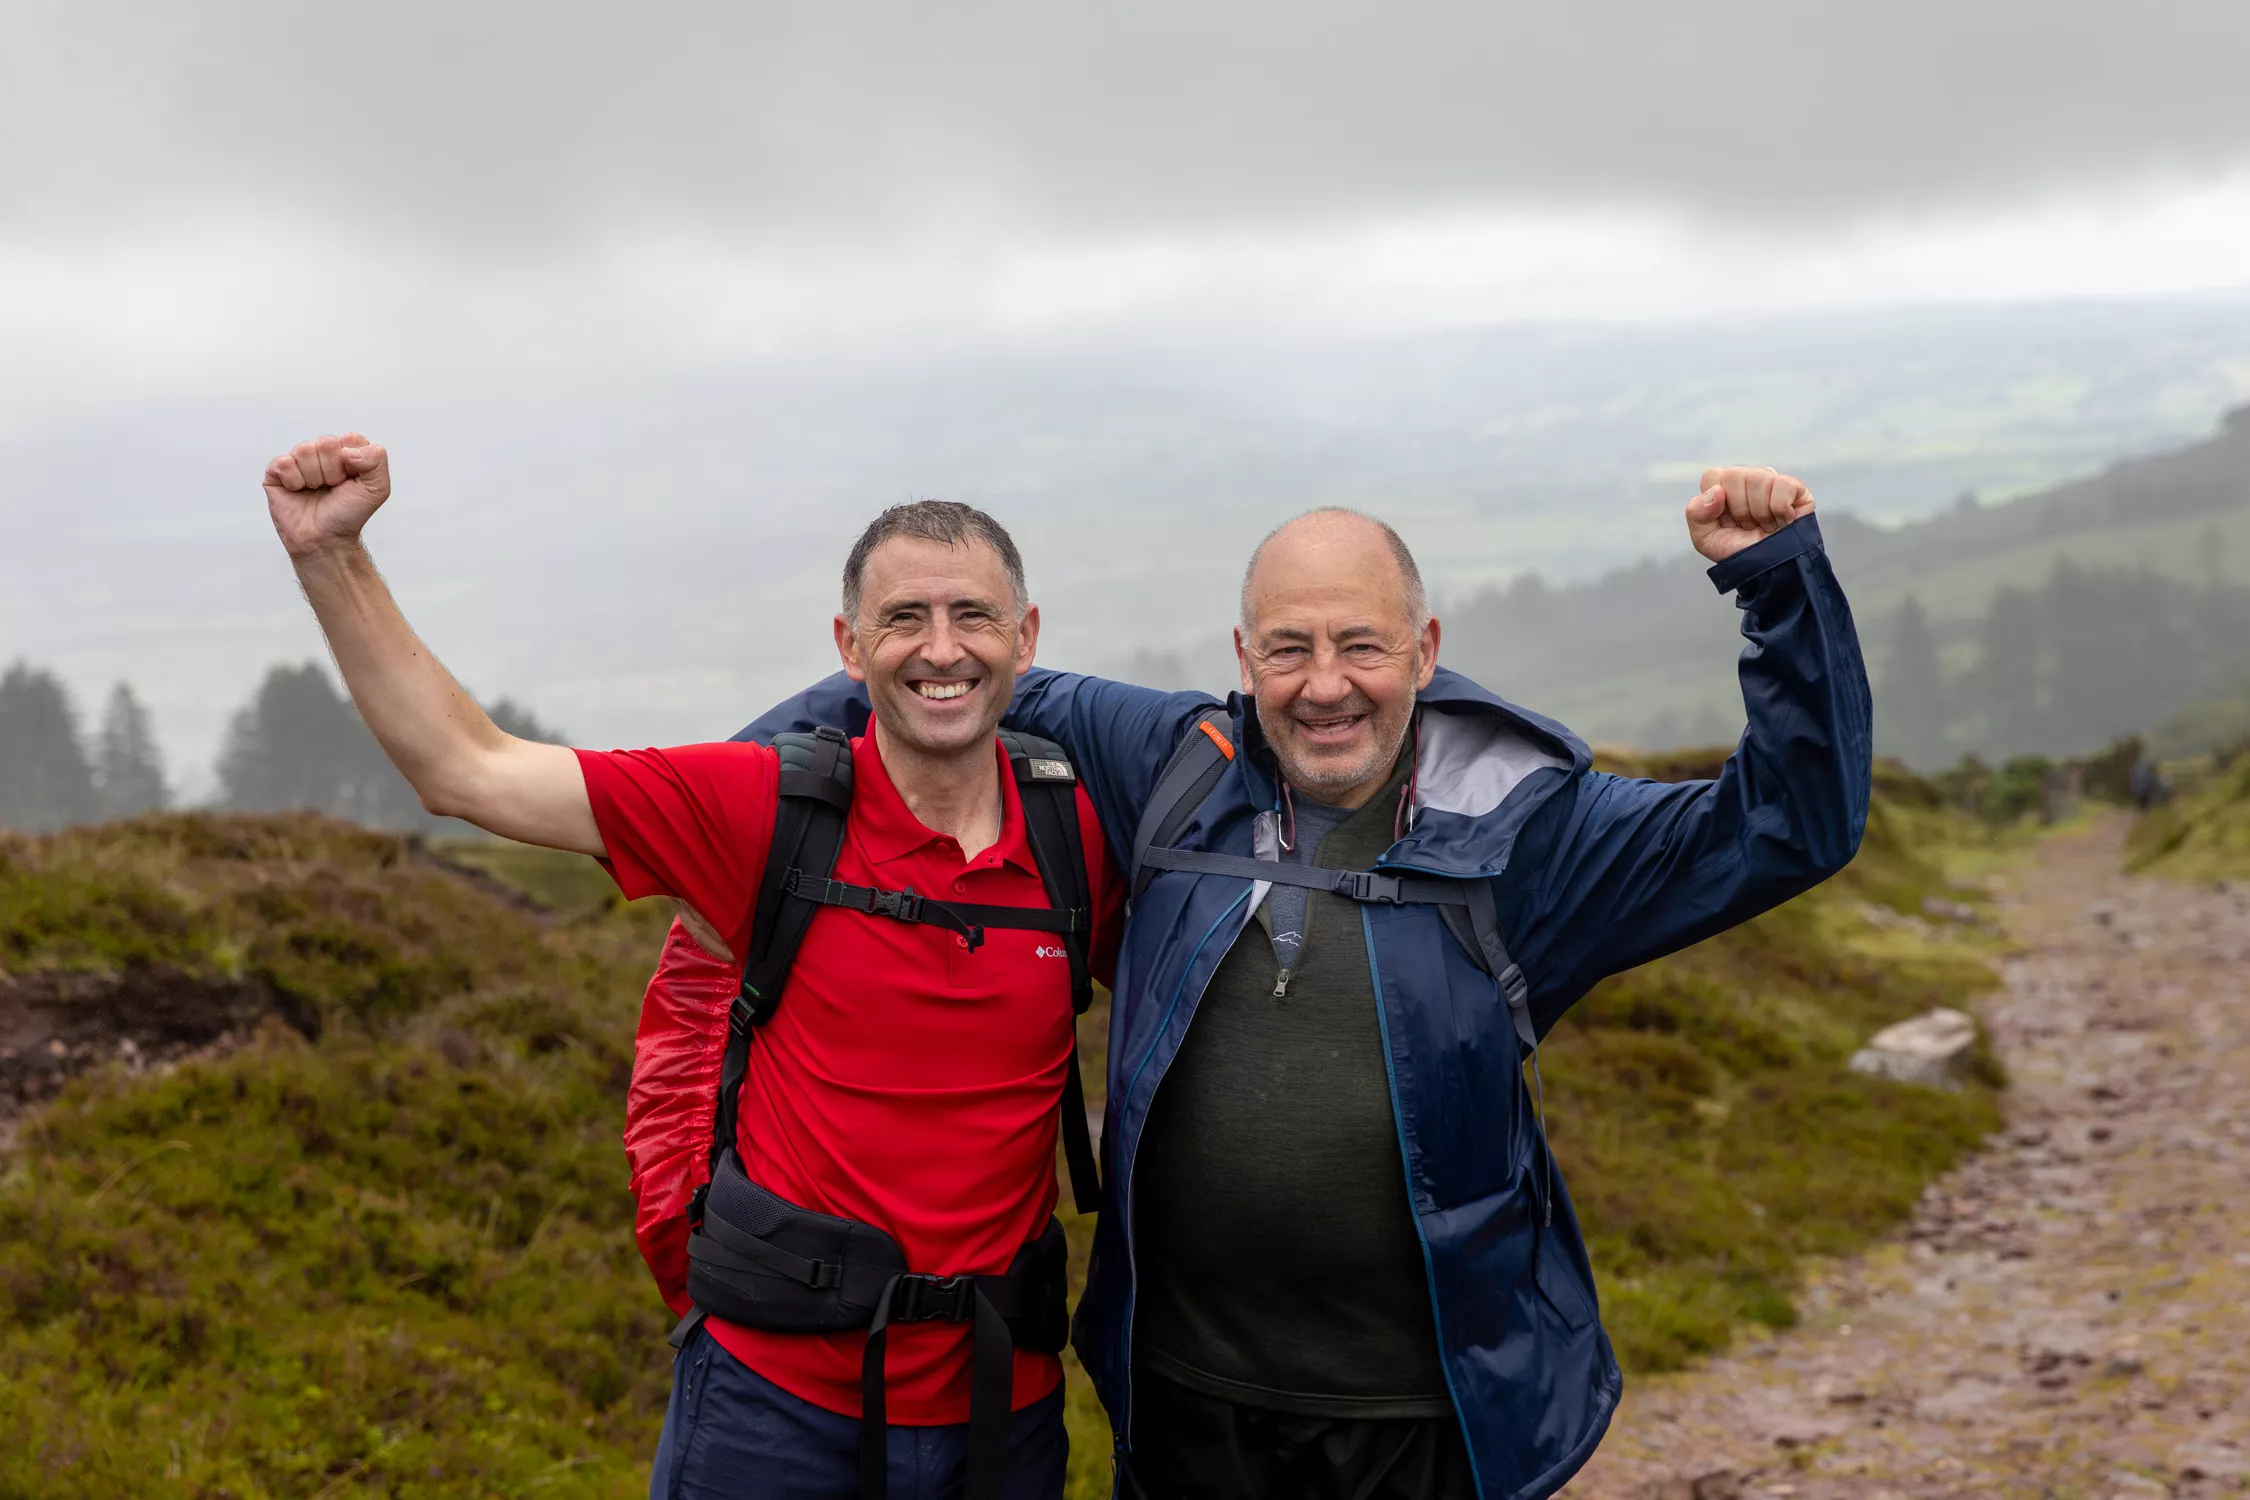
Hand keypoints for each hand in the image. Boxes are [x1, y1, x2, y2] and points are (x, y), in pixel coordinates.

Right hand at [264, 433, 390, 559]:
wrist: (325, 539)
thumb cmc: (348, 514)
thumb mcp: (377, 489)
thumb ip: (377, 460)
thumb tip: (348, 449)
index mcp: (346, 452)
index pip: (350, 439)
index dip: (352, 463)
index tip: (351, 481)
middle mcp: (322, 452)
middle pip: (326, 442)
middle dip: (333, 471)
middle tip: (332, 487)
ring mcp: (298, 460)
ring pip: (304, 450)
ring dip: (314, 477)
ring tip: (315, 490)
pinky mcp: (276, 471)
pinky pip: (284, 463)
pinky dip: (294, 481)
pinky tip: (298, 491)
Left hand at [1685, 466, 1813, 564]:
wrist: (1769, 572)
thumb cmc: (1738, 552)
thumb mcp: (1706, 539)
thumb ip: (1697, 514)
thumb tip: (1716, 492)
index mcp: (1723, 488)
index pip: (1713, 476)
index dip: (1717, 502)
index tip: (1726, 521)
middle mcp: (1746, 479)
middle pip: (1736, 475)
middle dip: (1740, 509)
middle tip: (1748, 526)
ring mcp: (1771, 481)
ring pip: (1759, 478)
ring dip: (1760, 511)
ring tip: (1765, 524)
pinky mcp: (1796, 488)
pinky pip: (1784, 484)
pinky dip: (1781, 508)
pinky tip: (1782, 520)